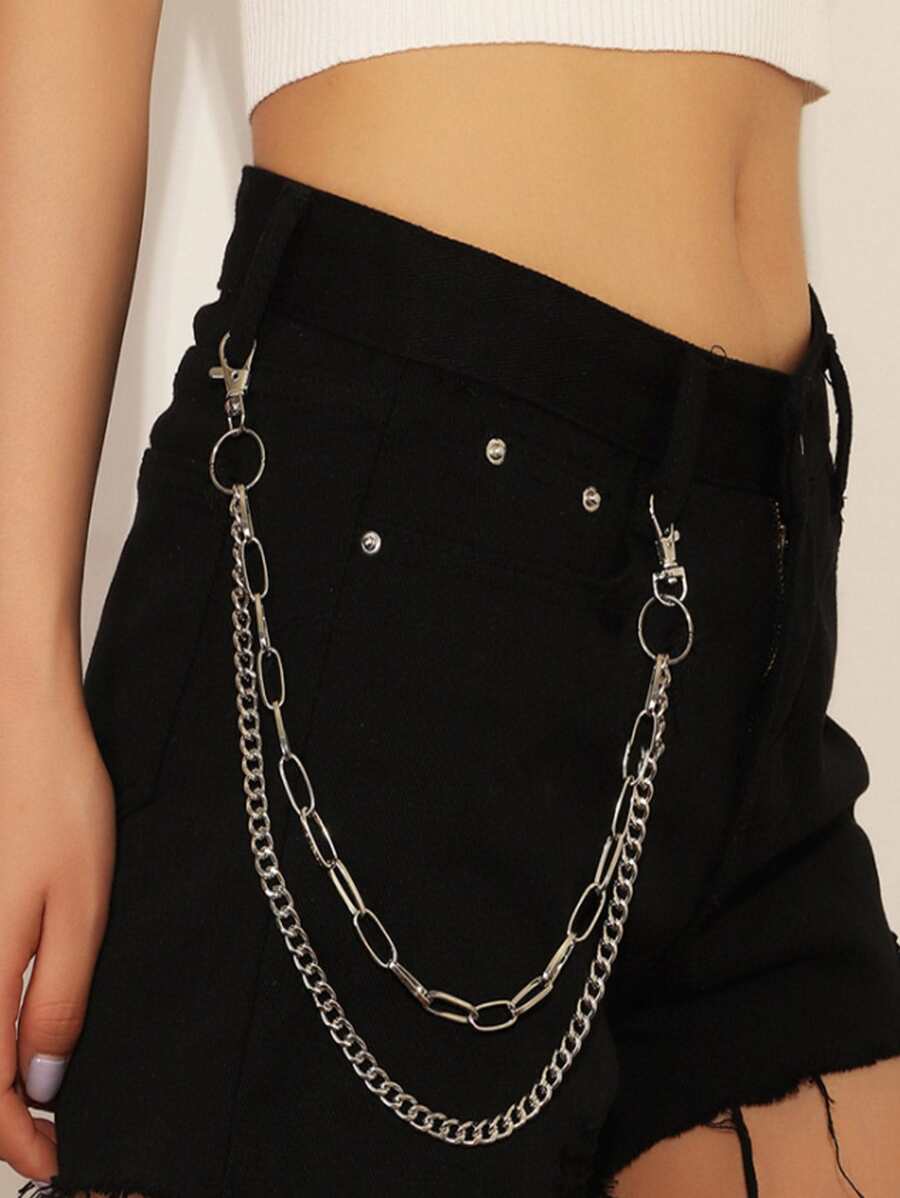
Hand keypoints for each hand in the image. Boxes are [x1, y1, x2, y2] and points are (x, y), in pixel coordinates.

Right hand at [1, 687, 115, 1183]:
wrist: (23, 727)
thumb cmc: (59, 806)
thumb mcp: (81, 911)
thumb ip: (57, 1001)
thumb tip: (38, 1087)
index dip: (18, 1143)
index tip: (58, 1163)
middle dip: (1, 1121)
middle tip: (51, 1141)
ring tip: (37, 1098)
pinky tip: (16, 1033)